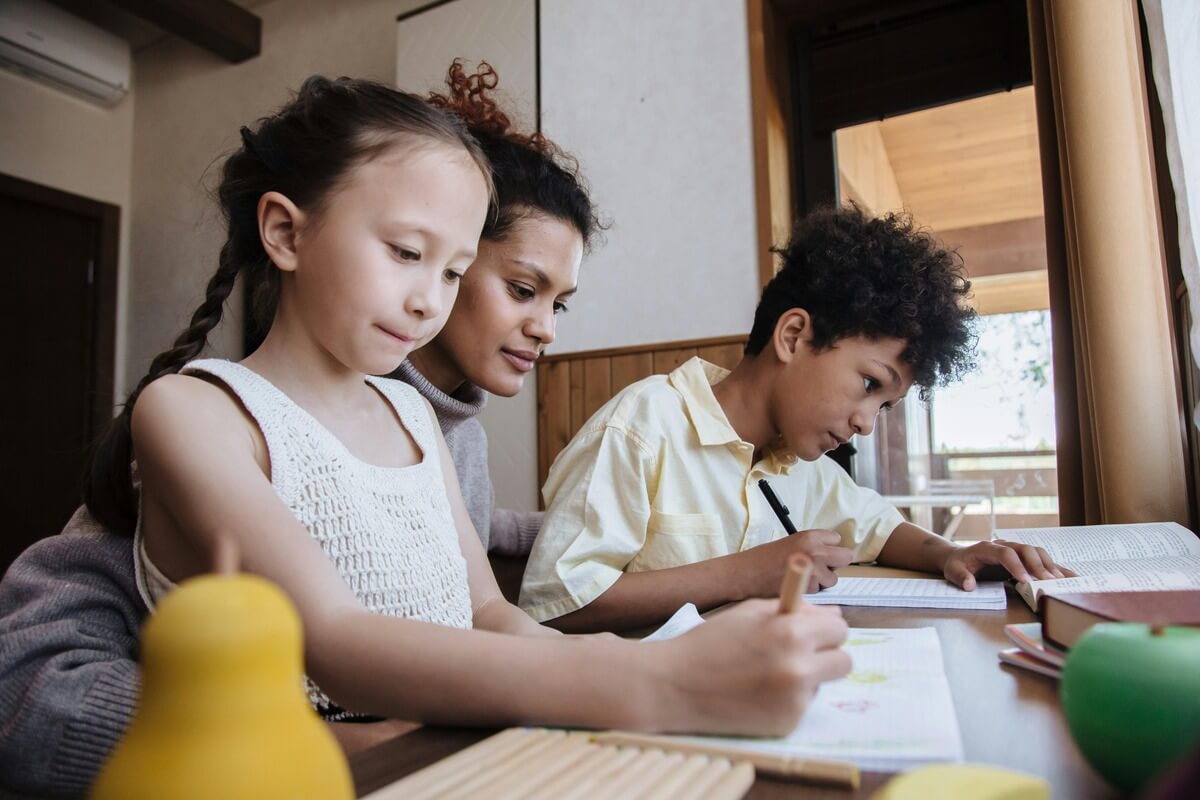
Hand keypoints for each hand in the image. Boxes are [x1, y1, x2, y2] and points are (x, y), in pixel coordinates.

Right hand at [656, 600, 850, 735]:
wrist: (673, 685)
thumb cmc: (710, 641)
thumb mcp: (750, 612)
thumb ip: (794, 609)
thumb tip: (834, 614)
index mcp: (790, 632)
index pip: (839, 628)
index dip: (824, 628)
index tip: (811, 632)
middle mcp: (798, 668)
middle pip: (844, 661)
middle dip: (825, 654)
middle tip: (797, 654)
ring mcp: (794, 701)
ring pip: (824, 684)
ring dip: (808, 678)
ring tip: (770, 674)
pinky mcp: (786, 724)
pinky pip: (802, 706)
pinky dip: (787, 700)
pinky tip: (757, 694)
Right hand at [744, 530, 853, 594]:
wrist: (748, 573)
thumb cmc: (764, 558)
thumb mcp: (791, 541)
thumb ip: (813, 545)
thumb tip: (831, 554)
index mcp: (810, 536)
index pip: (837, 539)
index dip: (829, 547)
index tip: (821, 552)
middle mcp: (816, 550)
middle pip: (845, 556)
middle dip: (836, 563)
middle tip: (822, 567)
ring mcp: (814, 570)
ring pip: (833, 578)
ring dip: (823, 580)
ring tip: (803, 578)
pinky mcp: (810, 587)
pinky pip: (820, 590)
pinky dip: (811, 590)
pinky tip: (796, 585)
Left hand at [943, 539, 1076, 589]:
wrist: (960, 557)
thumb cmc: (957, 565)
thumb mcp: (952, 571)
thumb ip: (960, 577)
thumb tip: (970, 585)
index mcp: (987, 547)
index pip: (1005, 553)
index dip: (1016, 566)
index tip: (1025, 581)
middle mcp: (1005, 545)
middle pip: (1026, 550)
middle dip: (1038, 565)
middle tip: (1048, 582)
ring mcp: (1016, 550)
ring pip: (1037, 552)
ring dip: (1049, 566)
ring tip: (1060, 582)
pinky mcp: (1023, 558)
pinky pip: (1042, 560)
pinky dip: (1056, 568)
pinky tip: (1070, 577)